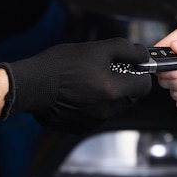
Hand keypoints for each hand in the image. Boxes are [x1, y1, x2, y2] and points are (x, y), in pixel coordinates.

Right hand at [4, 38, 151, 132]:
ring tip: (88, 81)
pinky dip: (93, 106)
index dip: (140, 74)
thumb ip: (124, 50)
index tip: (132, 67)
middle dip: (125, 84)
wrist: (32, 86)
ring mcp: (95, 121)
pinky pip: (96, 117)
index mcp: (114, 90)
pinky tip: (79, 94)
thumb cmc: (60, 66)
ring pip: (114, 108)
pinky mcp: (81, 127)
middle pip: (130, 98)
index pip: (144, 86)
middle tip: (107, 71)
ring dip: (108, 96)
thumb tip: (141, 54)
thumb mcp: (95, 49)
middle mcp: (107, 110)